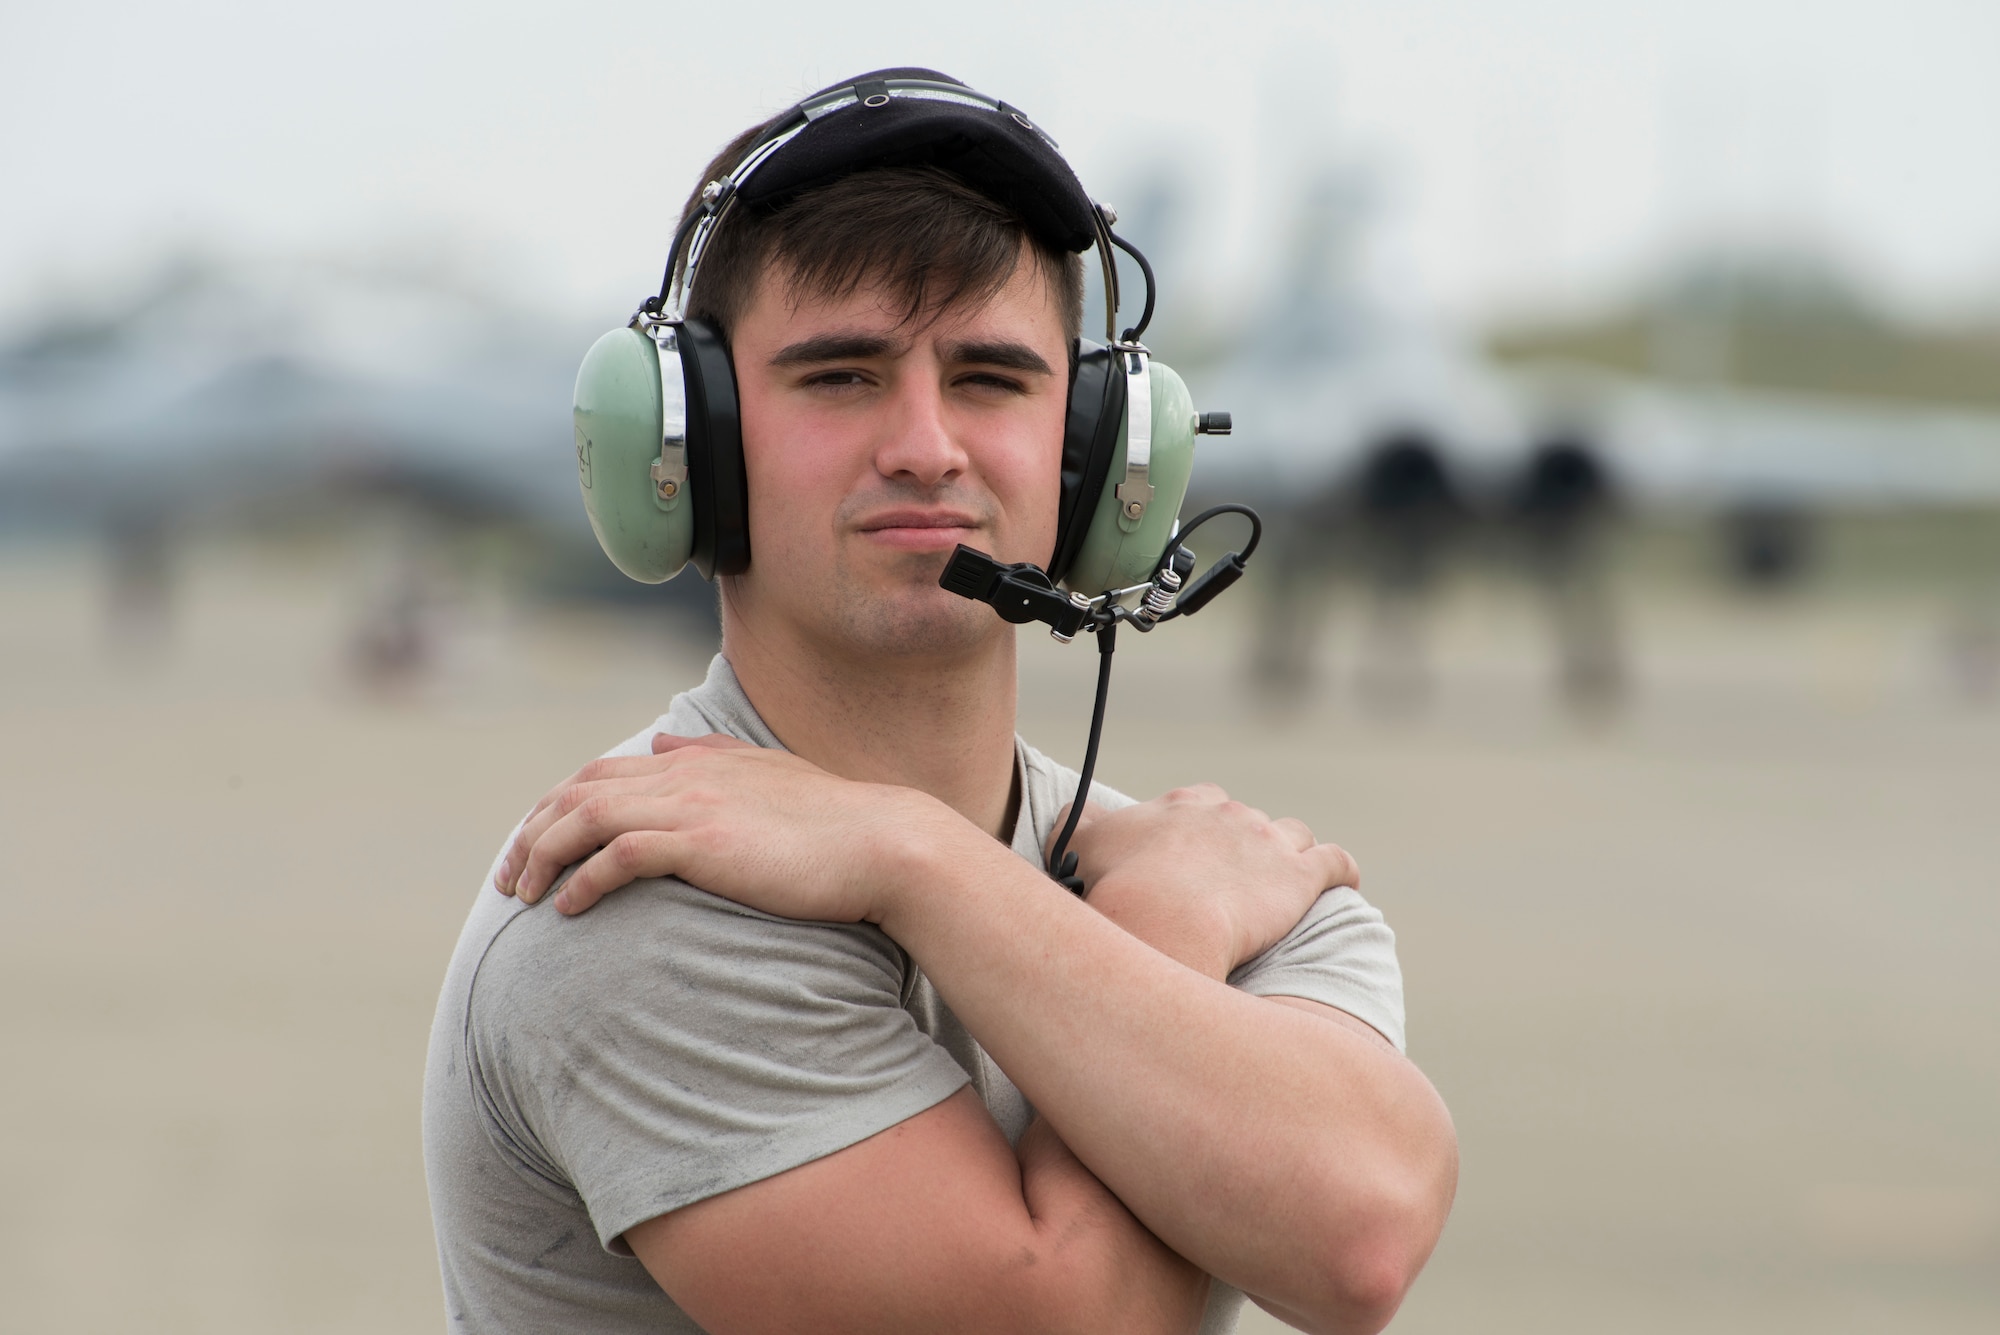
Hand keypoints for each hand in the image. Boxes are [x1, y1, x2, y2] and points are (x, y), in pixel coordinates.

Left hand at [495, 733, 961, 918]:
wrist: (885, 844)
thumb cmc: (836, 822)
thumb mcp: (767, 774)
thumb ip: (711, 754)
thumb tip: (660, 740)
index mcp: (698, 760)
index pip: (601, 773)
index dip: (555, 806)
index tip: (533, 845)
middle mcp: (686, 774)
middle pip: (578, 791)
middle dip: (532, 833)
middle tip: (509, 880)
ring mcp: (694, 806)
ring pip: (586, 817)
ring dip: (543, 856)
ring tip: (523, 897)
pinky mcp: (704, 843)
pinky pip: (619, 854)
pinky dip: (583, 879)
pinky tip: (569, 907)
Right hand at [1049, 785, 1357, 979]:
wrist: (1161, 917)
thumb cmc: (1117, 885)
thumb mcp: (1082, 843)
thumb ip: (1080, 820)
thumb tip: (1072, 810)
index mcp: (1183, 805)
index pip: (1202, 804)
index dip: (1203, 829)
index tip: (1196, 855)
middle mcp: (1230, 813)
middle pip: (1247, 822)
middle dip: (1245, 846)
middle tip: (1232, 882)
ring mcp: (1270, 842)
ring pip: (1293, 836)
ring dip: (1292, 855)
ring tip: (1287, 884)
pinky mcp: (1302, 876)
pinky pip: (1336, 862)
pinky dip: (1342, 871)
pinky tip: (1343, 883)